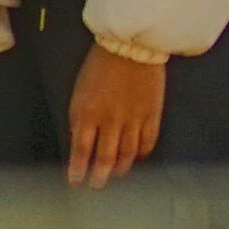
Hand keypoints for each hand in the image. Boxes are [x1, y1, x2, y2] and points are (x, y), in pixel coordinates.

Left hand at [64, 42, 168, 187]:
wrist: (131, 43)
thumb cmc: (101, 62)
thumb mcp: (80, 89)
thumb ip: (80, 117)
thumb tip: (79, 140)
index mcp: (87, 113)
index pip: (81, 150)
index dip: (78, 169)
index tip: (76, 181)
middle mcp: (110, 121)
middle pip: (104, 158)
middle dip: (99, 176)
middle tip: (96, 185)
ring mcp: (133, 119)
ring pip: (127, 154)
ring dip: (120, 168)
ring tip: (115, 174)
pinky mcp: (152, 114)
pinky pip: (148, 142)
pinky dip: (142, 154)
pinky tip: (138, 158)